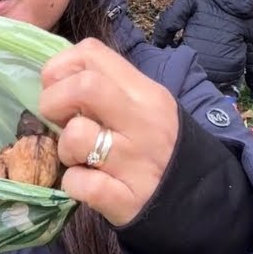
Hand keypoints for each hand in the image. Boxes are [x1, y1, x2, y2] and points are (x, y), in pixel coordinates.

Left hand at [38, 38, 179, 225]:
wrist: (199, 199)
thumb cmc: (160, 147)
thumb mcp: (145, 107)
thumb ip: (109, 89)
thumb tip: (56, 82)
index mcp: (145, 93)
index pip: (92, 53)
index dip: (60, 69)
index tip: (57, 89)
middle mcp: (143, 122)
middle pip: (84, 86)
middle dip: (53, 101)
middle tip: (59, 121)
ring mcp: (136, 162)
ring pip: (76, 136)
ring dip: (64, 149)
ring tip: (79, 158)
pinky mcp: (126, 199)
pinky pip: (79, 183)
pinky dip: (73, 184)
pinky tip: (87, 185)